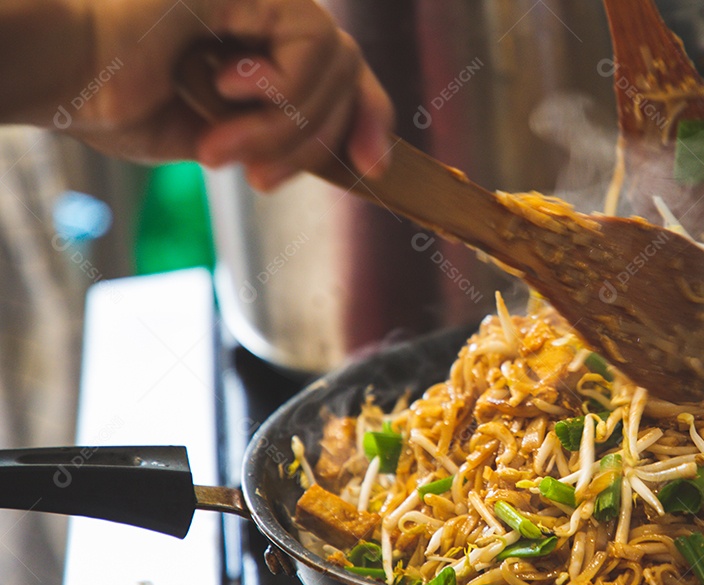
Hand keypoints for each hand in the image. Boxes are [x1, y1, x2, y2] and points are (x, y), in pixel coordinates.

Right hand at [49, 0, 393, 189]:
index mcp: (265, 38)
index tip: (373, 167)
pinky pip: (311, 47)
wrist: (62, 73)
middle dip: (322, 139)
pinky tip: (221, 92)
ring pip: (335, 66)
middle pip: (350, 70)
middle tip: (262, 180)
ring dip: (285, 130)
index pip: (346, 72)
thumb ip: (280, 133)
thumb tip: (335, 152)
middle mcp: (270, 8)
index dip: (370, 117)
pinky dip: (279, 95)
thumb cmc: (119, 102)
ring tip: (222, 149)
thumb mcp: (222, 133)